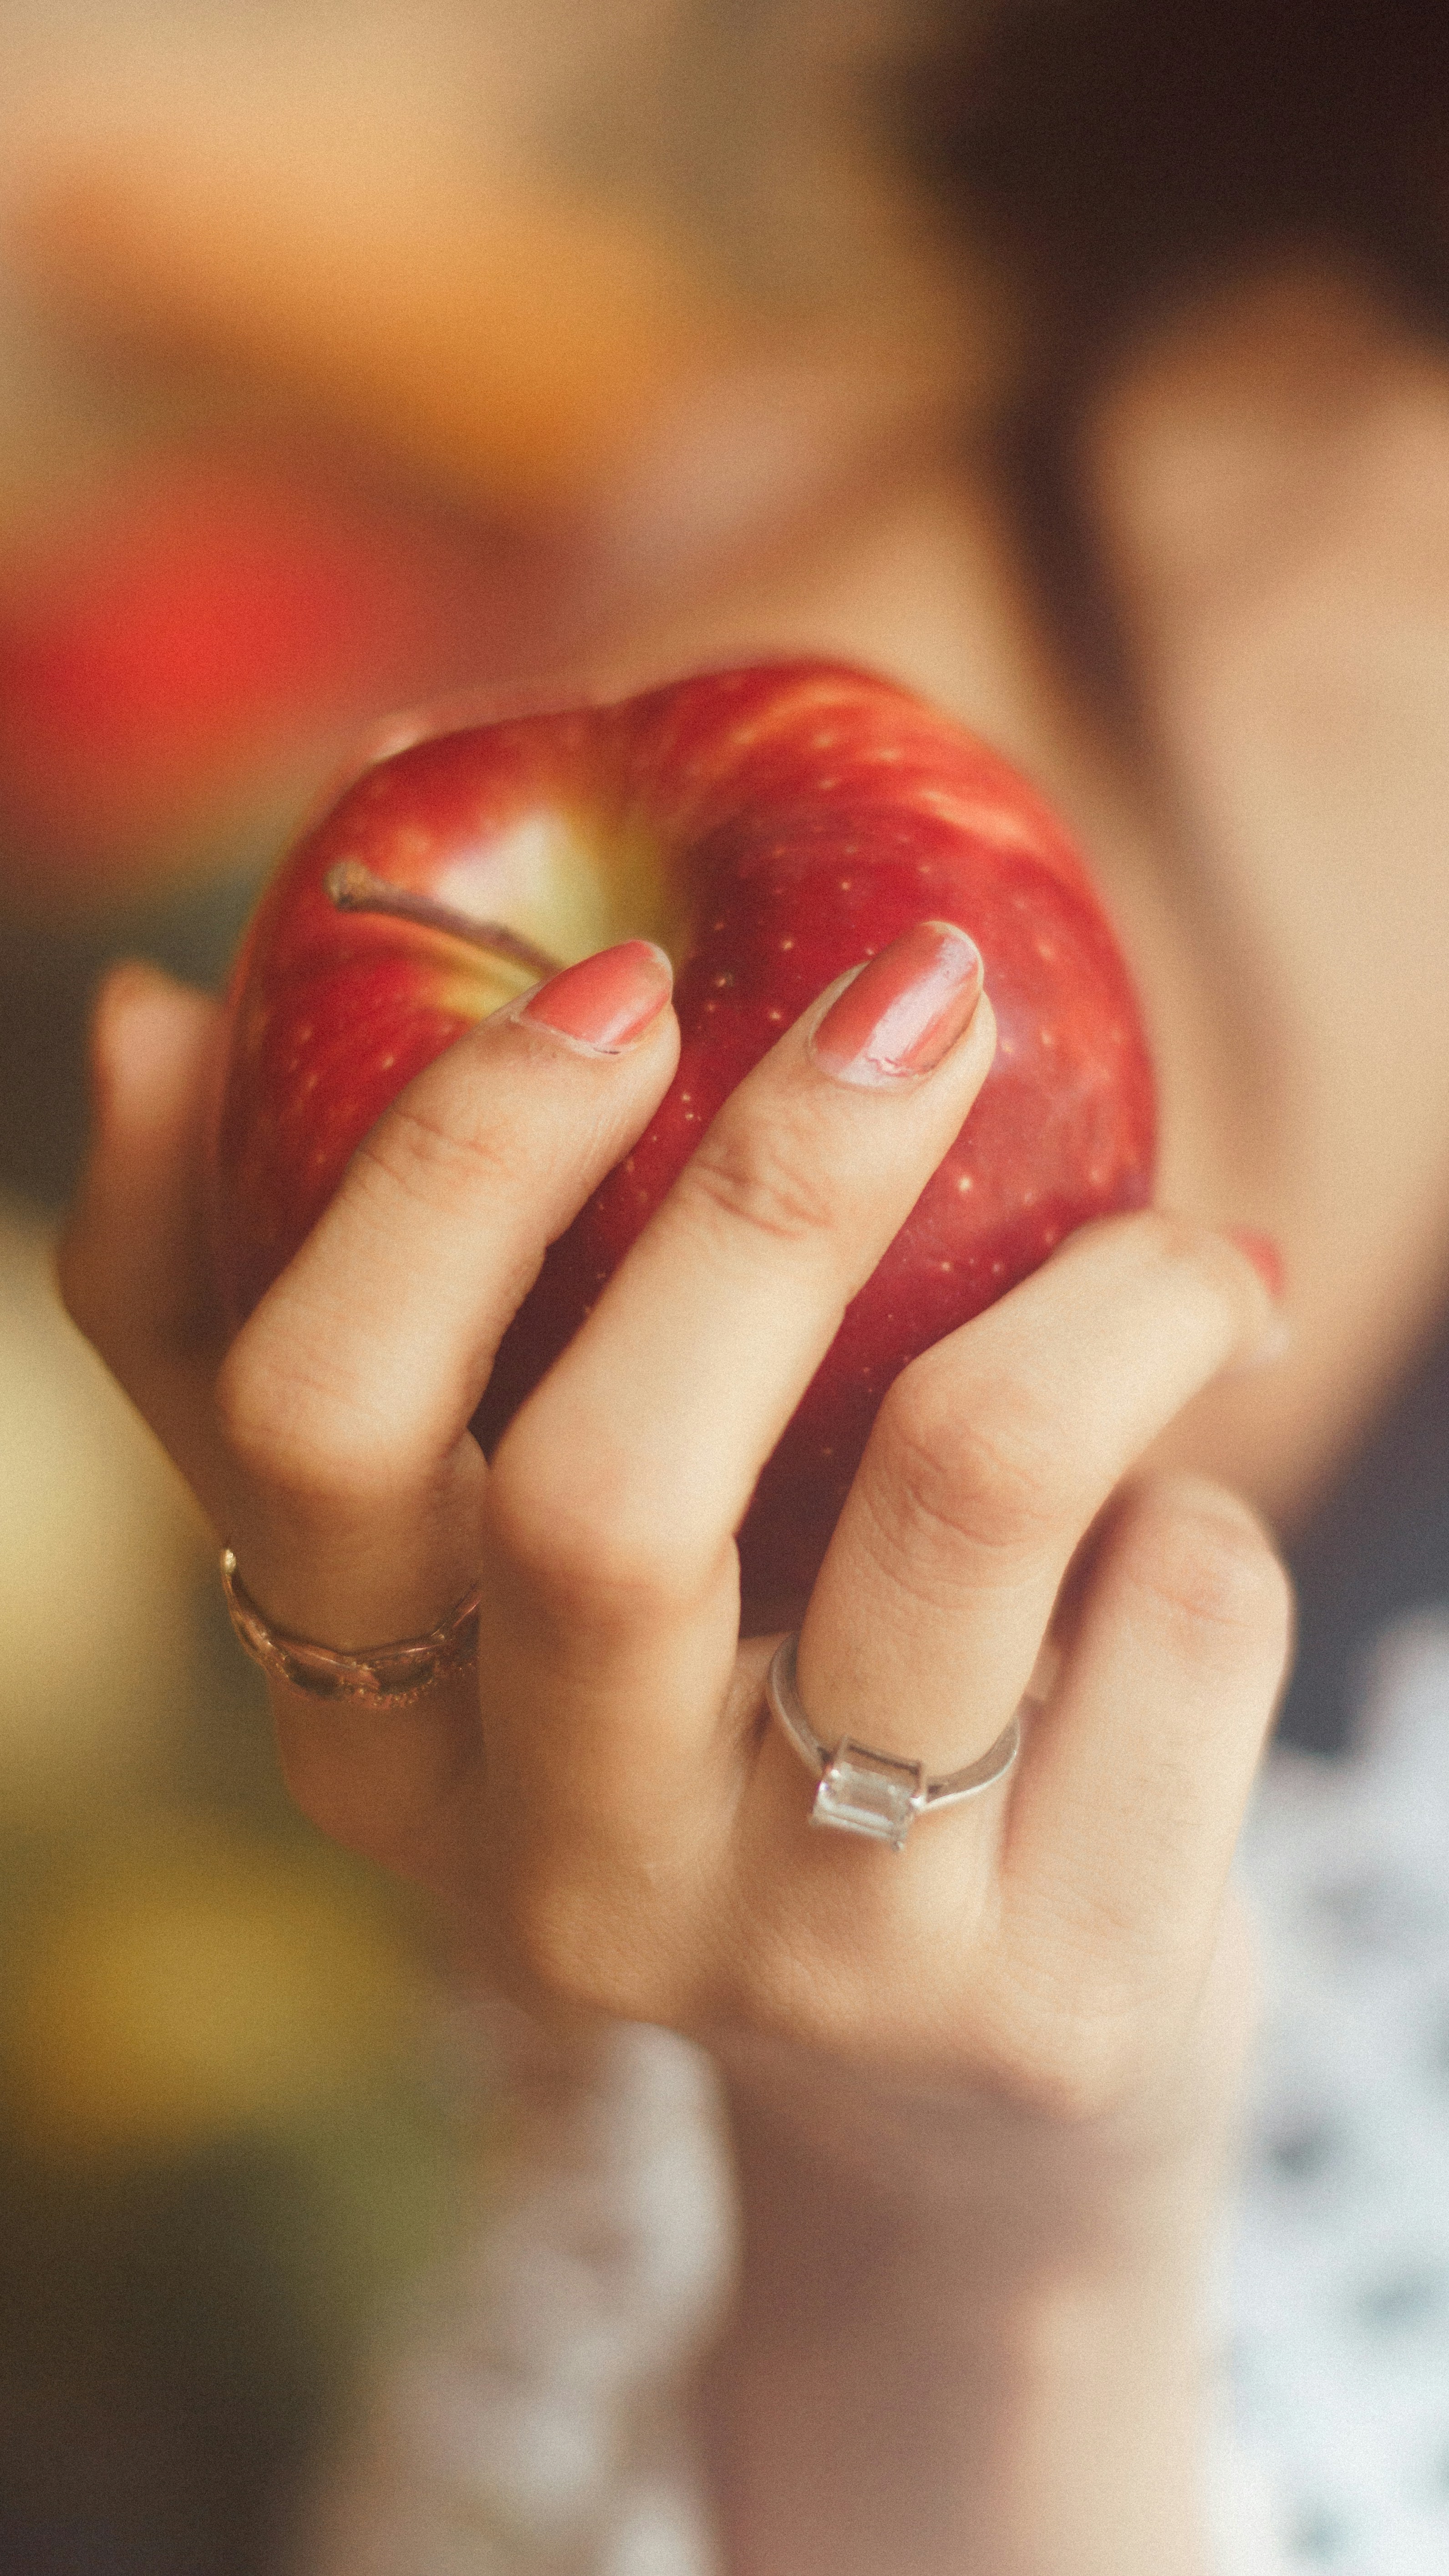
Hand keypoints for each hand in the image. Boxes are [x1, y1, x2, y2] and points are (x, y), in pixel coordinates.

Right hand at [61, 931, 1287, 2192]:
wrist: (970, 2087)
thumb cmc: (709, 1720)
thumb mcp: (484, 1562)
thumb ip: (295, 1312)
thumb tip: (134, 1013)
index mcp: (371, 1731)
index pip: (312, 1424)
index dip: (448, 1171)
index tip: (617, 979)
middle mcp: (553, 1883)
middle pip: (605, 1493)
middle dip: (775, 1186)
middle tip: (919, 990)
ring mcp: (806, 1966)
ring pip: (969, 1499)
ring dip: (1110, 1302)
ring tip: (1192, 1248)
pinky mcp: (1045, 2006)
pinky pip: (1180, 1612)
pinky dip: (1202, 1504)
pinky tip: (1173, 1534)